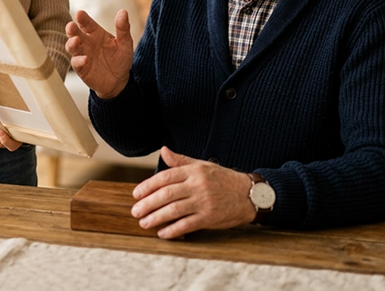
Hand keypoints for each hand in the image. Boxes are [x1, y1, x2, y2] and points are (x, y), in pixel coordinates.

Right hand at [65, 9, 132, 98]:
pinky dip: (79, 61)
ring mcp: (82, 55)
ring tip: (76, 41)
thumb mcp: (125, 43)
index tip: (80, 14)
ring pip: (72, 47)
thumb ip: (123, 28)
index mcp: (96, 34)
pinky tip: (85, 59)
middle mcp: (86, 43)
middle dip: (71, 29)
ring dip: (72, 43)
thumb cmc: (120, 59)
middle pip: (75, 33)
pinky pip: (76, 63)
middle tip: (71, 26)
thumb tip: (123, 12)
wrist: (119, 81)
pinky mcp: (81, 68)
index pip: (87, 24)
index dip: (83, 18)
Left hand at [130, 146, 255, 238]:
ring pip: (174, 210)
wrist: (248, 194)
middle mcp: (198, 185)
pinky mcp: (209, 218)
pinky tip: (162, 233)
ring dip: (156, 218)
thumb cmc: (223, 179)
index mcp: (194, 171)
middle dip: (148, 204)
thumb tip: (163, 150)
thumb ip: (181, 161)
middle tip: (135, 211)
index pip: (165, 177)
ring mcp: (204, 202)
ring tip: (144, 223)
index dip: (148, 186)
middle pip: (166, 194)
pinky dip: (173, 230)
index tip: (136, 194)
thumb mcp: (202, 165)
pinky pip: (187, 225)